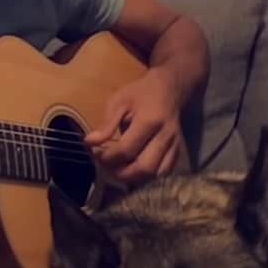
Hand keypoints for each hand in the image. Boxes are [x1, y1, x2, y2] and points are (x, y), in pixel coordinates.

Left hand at [83, 67, 183, 185]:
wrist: (169, 89)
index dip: (107, 156)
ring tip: (117, 169)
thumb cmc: (141, 93)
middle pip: (143, 168)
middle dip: (120, 173)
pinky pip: (163, 173)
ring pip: (154, 175)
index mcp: (150, 120)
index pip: (127, 149)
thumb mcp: (119, 101)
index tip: (95, 152)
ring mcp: (174, 146)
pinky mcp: (177, 153)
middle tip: (106, 166)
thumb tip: (89, 143)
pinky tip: (133, 170)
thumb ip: (106, 124)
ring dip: (133, 178)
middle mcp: (165, 136)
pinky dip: (146, 177)